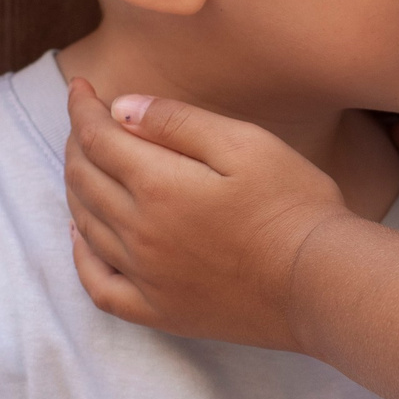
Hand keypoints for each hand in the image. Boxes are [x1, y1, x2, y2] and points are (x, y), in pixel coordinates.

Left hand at [64, 77, 351, 346]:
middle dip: (78, 142)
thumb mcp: (246, 144)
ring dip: (76, 188)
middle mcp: (139, 231)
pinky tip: (82, 237)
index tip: (81, 87)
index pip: (97, 138)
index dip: (83, 108)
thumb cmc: (294, 206)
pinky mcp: (159, 311)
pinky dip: (81, 256)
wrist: (321, 283)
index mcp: (158, 184)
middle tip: (87, 122)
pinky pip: (98, 285)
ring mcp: (145, 276)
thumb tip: (123, 109)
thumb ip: (179, 123)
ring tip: (85, 165)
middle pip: (84, 179)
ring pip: (85, 224)